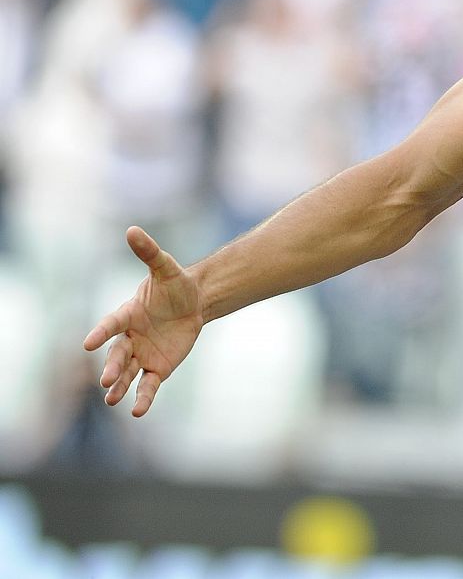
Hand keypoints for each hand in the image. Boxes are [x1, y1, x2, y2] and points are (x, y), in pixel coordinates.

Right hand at [81, 227, 203, 416]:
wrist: (195, 303)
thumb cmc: (175, 285)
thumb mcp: (166, 267)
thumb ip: (149, 252)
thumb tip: (132, 230)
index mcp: (127, 314)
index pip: (111, 324)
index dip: (101, 332)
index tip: (88, 343)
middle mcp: (130, 337)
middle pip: (117, 354)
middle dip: (111, 367)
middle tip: (105, 380)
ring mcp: (141, 354)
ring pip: (127, 373)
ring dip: (120, 387)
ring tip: (112, 400)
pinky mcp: (156, 368)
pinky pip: (147, 385)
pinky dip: (143, 398)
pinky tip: (138, 411)